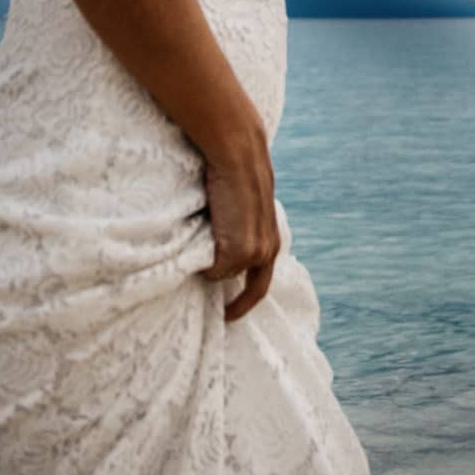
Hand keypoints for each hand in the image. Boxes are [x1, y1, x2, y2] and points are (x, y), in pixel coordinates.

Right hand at [199, 119, 280, 323]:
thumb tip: (221, 239)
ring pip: (222, 275)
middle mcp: (268, 250)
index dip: (249, 297)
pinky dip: (202, 257)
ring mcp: (254, 254)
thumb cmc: (234, 175)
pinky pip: (211, 269)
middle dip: (238, 306)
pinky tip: (202, 230)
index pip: (263, 280)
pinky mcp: (237, 253)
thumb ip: (239, 226)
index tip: (234, 312)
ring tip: (203, 238)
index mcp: (272, 238)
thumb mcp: (243, 207)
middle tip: (226, 318)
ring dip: (210, 263)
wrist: (238, 156)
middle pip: (249, 288)